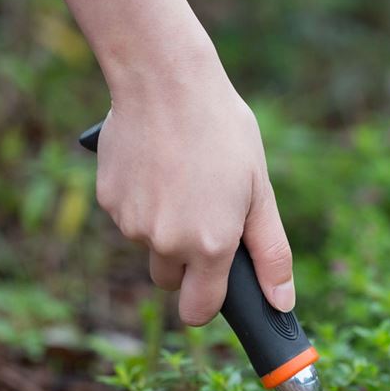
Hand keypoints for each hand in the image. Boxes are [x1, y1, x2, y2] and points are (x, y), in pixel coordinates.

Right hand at [95, 55, 294, 325]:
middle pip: (171, 281)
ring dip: (165, 229)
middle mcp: (167, 243)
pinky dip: (143, 203)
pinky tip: (157, 168)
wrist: (164, 79)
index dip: (207, 305)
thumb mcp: (260, 193)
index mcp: (210, 247)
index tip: (213, 289)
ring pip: (150, 246)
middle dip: (186, 264)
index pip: (198, 311)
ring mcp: (132, 223)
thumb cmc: (223, 133)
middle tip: (204, 215)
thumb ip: (271, 254)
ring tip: (183, 180)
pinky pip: (129, 219)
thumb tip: (282, 303)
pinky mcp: (108, 201)